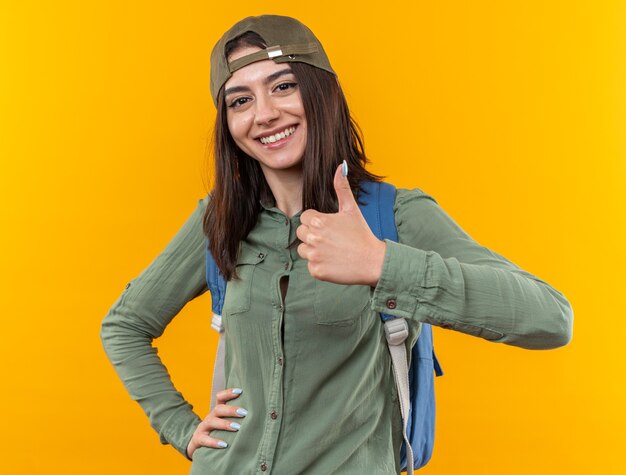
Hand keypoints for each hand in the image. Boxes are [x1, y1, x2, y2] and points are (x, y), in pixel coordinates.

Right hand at [186, 388, 246, 459]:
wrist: (197, 445)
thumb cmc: (217, 433)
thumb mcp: (224, 423)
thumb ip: (236, 419)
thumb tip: (257, 416)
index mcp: (217, 412)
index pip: (220, 397)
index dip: (228, 393)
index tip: (240, 391)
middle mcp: (210, 417)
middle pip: (218, 409)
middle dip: (231, 410)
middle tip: (244, 413)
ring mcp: (203, 428)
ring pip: (212, 422)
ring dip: (225, 424)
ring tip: (237, 427)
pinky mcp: (198, 439)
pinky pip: (205, 440)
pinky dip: (214, 442)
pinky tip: (224, 444)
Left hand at [296, 164, 385, 286]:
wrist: (373, 262)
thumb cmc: (362, 234)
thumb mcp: (351, 209)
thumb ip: (342, 188)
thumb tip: (340, 166)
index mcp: (318, 221)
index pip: (304, 218)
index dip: (317, 222)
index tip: (331, 228)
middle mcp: (313, 238)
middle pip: (301, 233)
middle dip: (313, 235)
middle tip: (332, 239)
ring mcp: (314, 255)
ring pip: (303, 250)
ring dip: (314, 250)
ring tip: (333, 250)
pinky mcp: (316, 271)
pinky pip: (310, 266)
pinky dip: (320, 265)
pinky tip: (334, 262)